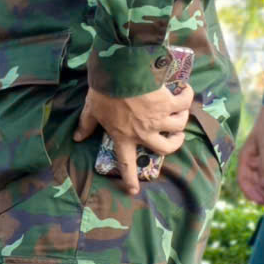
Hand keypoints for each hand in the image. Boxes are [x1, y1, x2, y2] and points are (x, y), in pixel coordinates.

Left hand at [76, 84, 191, 195]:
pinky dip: (186, 97)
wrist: (120, 73)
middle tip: (177, 137)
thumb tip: (77, 137)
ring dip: (181, 119)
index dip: (130, 179)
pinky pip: (184, 104)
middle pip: (166, 148)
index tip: (133, 191)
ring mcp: (158, 120)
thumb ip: (87, 124)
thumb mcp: (92, 109)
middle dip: (175, 144)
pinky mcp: (168, 104)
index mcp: (123, 136)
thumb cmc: (104, 92)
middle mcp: (143, 132)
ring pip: (178, 126)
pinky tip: (185, 92)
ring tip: (180, 110)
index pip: (126, 163)